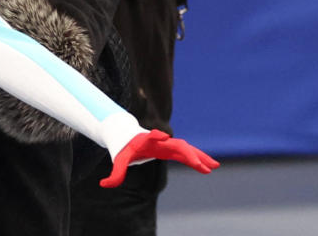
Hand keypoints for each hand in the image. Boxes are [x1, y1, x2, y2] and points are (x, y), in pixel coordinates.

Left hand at [100, 129, 219, 187]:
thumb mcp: (118, 160)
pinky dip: (197, 159)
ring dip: (199, 157)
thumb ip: (114, 173)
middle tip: (199, 164)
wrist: (125, 133)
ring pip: (186, 149)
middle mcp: (160, 141)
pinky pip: (187, 154)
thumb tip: (103, 184)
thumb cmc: (122, 147)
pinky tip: (209, 167)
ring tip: (213, 166)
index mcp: (146, 141)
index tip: (163, 136)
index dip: (156, 136)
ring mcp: (167, 144)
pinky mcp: (171, 149)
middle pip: (176, 145)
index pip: (152, 137)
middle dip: (188, 153)